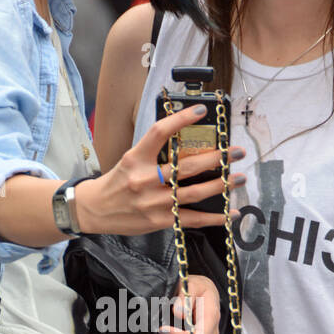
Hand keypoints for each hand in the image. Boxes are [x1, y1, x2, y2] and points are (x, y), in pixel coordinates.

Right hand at [74, 103, 244, 235]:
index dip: (181, 119)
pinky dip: (214, 218)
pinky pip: (192, 219)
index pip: (159, 132)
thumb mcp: (129, 160)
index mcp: (135, 159)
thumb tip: (188, 143)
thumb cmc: (117, 183)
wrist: (94, 210)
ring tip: (239, 178)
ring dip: (221, 185)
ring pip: (194, 193)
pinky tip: (231, 212)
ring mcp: (153, 203)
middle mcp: (144, 180)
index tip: (201, 112)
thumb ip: (154, 152)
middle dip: (216, 158)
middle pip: (186, 167)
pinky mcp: (159, 221)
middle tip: (236, 152)